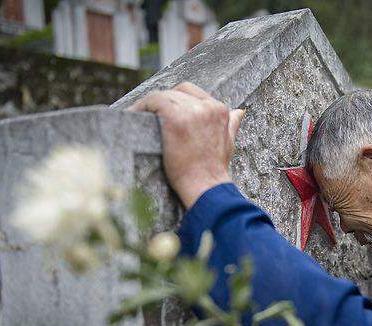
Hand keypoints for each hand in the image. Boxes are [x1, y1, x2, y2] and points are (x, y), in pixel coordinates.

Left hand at [128, 83, 243, 207]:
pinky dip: (141, 107)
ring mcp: (191, 111)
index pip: (192, 93)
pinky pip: (153, 101)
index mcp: (219, 110)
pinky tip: (133, 116)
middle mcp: (207, 106)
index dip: (176, 100)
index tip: (164, 112)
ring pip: (164, 96)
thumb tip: (239, 112)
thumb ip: (232, 124)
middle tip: (148, 115)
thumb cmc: (214, 170)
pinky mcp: (175, 117)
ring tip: (137, 116)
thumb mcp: (228, 143)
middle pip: (177, 92)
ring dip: (149, 105)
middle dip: (162, 103)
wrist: (206, 187)